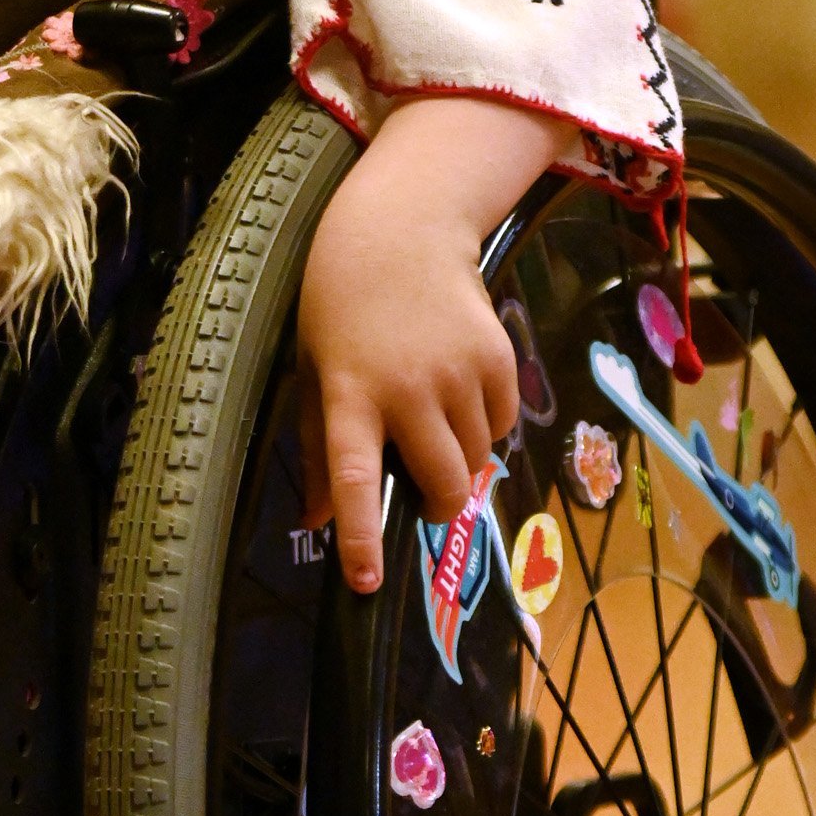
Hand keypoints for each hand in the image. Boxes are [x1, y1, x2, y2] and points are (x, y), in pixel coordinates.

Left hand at [295, 98, 567, 590]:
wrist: (398, 233)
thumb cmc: (340, 311)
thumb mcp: (314, 374)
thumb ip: (318, 450)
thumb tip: (316, 522)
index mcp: (348, 396)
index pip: (354, 480)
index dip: (361, 536)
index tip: (366, 583)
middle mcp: (406, 389)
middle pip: (443, 484)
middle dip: (437, 507)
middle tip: (425, 499)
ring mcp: (456, 373)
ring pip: (476, 458)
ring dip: (459, 460)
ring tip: (433, 420)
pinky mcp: (496, 357)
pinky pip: (500, 424)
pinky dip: (484, 427)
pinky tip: (458, 391)